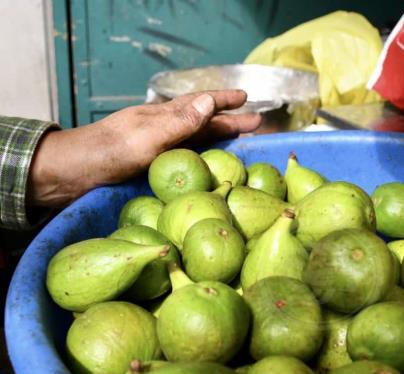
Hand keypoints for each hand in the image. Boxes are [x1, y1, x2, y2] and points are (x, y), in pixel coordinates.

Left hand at [29, 90, 260, 206]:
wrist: (77, 174)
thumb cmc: (111, 152)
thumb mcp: (150, 136)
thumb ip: (181, 121)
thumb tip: (211, 102)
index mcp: (164, 117)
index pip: (200, 104)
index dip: (223, 101)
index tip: (246, 98)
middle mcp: (164, 130)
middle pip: (204, 123)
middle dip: (230, 122)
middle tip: (257, 124)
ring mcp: (159, 149)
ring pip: (197, 140)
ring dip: (220, 140)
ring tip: (241, 142)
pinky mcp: (154, 168)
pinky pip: (187, 158)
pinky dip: (204, 157)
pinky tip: (210, 164)